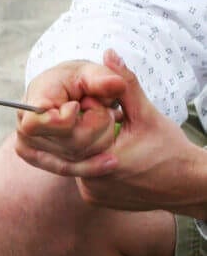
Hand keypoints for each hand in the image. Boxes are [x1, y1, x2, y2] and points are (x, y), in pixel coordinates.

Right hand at [15, 58, 127, 176]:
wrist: (60, 91)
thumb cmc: (76, 80)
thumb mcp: (93, 72)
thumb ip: (105, 78)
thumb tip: (117, 84)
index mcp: (35, 98)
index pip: (51, 122)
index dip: (70, 118)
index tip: (80, 104)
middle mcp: (25, 124)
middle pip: (72, 143)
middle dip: (98, 126)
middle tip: (100, 109)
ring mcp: (27, 144)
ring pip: (74, 157)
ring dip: (99, 141)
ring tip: (100, 121)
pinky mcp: (35, 158)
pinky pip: (67, 169)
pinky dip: (92, 165)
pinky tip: (109, 161)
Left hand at [73, 50, 206, 214]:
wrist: (188, 184)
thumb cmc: (170, 148)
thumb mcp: (147, 114)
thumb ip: (125, 85)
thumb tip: (109, 54)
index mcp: (103, 160)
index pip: (70, 134)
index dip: (71, 118)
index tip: (75, 107)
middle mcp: (93, 182)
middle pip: (68, 150)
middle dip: (74, 132)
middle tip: (92, 122)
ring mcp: (93, 194)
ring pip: (73, 163)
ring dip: (80, 149)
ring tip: (103, 137)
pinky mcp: (95, 200)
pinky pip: (83, 177)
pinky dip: (89, 164)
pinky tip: (106, 154)